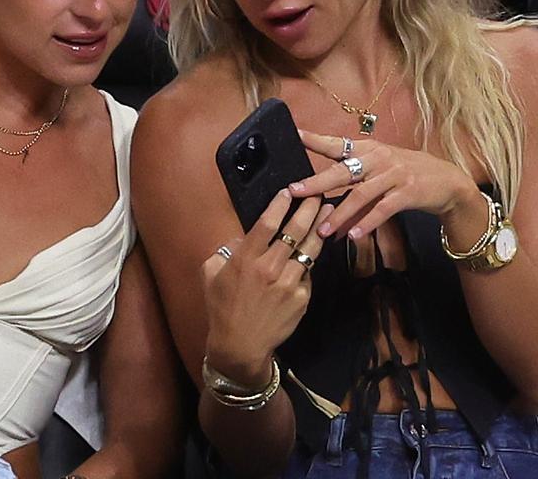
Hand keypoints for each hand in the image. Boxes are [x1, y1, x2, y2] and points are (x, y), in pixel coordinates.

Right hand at [200, 190, 328, 385]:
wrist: (240, 345)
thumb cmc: (222, 309)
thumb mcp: (210, 275)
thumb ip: (224, 252)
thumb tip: (240, 239)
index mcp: (246, 259)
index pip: (267, 224)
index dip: (280, 205)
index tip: (289, 191)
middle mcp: (270, 268)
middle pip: (295, 231)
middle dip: (308, 208)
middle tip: (318, 194)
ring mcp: (289, 283)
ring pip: (309, 250)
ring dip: (319, 228)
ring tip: (327, 213)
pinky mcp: (302, 297)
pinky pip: (307, 274)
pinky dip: (309, 262)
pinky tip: (314, 252)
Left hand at [289, 131, 480, 241]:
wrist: (448, 182)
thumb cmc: (407, 176)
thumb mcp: (381, 171)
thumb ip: (355, 186)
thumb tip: (327, 209)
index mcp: (369, 149)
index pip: (338, 144)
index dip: (316, 139)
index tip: (296, 135)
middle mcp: (379, 158)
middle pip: (343, 171)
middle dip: (317, 182)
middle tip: (295, 191)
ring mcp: (394, 174)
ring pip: (360, 194)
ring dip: (340, 214)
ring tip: (323, 230)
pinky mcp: (408, 191)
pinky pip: (383, 209)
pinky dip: (368, 222)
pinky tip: (354, 234)